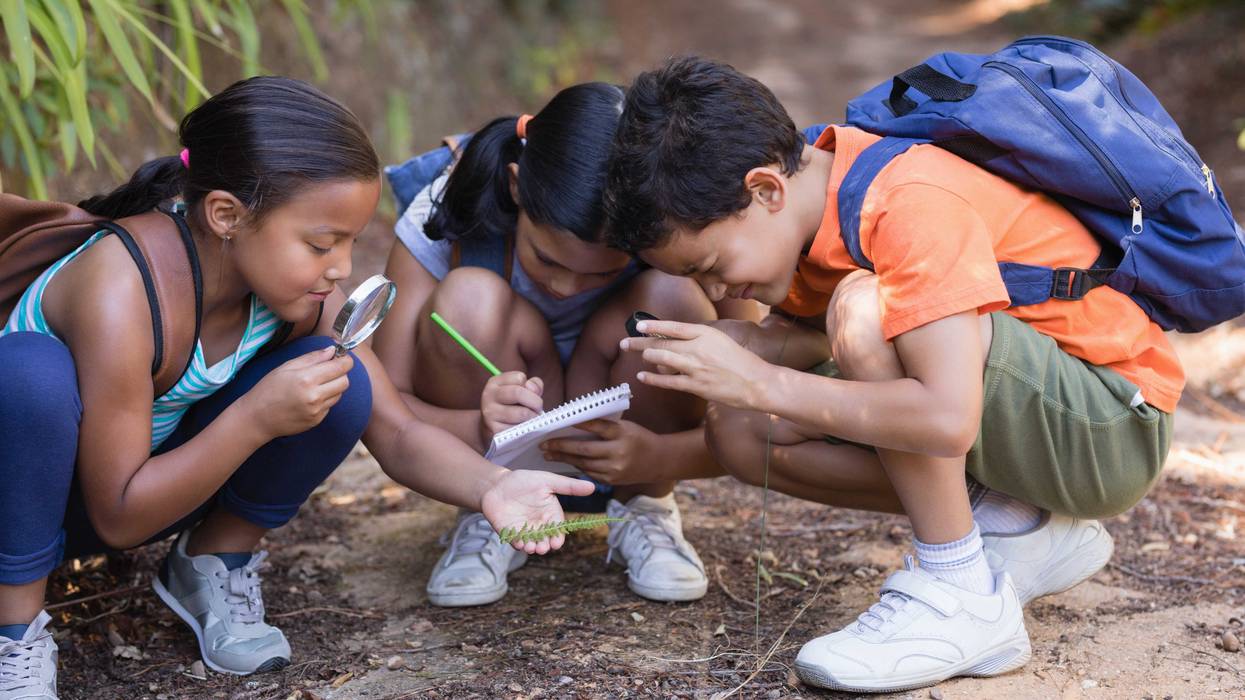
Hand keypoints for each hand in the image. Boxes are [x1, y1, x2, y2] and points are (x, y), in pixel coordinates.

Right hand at [242, 346, 352, 438]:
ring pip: (339, 394)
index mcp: (307, 379)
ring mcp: (317, 411)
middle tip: (328, 370)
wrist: (257, 418)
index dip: (345, 360)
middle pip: (345, 381)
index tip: (342, 357)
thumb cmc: (268, 389)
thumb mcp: (287, 367)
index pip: (341, 367)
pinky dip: (325, 399)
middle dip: (340, 373)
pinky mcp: (317, 420)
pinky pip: (330, 406)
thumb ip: (312, 358)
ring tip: (315, 385)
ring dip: (333, 387)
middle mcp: (315, 396)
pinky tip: (309, 398)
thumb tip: (333, 350)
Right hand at [479, 371, 543, 443]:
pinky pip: (519, 429)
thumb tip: (533, 389)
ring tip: (532, 419)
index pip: (519, 378)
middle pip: (518, 393)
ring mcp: (490, 413)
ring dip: (533, 417)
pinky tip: (523, 428)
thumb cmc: (511, 407)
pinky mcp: (494, 430)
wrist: (491, 429)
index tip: (532, 395)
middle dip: (536, 402)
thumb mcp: (520, 391)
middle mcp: (489, 395)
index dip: (531, 387)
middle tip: (538, 409)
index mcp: (495, 382)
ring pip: (522, 413)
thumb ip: (533, 385)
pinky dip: (526, 429)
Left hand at [480, 469, 595, 554]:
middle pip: (545, 540)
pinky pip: (516, 542)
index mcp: (551, 515)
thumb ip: (568, 486)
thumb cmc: (524, 481)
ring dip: (532, 548)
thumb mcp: (548, 481)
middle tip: (542, 547)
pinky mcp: (510, 533)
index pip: (557, 530)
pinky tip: (519, 543)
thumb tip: (592, 486)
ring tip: (531, 547)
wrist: (498, 483)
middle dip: (544, 546)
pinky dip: (518, 544)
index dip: (557, 538)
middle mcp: (539, 525)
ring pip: (531, 544)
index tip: (556, 543)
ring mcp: (524, 530)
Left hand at [541, 419, 659, 484]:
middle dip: (561, 447)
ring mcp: (615, 468)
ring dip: (563, 458)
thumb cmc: (639, 438)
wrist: (660, 461)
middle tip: (543, 444)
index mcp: (622, 433)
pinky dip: (575, 466)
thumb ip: (604, 427)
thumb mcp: (626, 426)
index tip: (559, 421)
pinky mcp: (612, 479)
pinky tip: (564, 461)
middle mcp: (618, 452)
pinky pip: (589, 472)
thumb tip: (574, 423)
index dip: (577, 423)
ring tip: (548, 454)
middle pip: (584, 449)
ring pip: (583, 463)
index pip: (596, 426)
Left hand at [620, 319, 774, 409]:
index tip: (638, 325)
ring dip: (646, 357)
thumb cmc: (741, 362)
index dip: (653, 326)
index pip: (673, 327)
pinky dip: (653, 378)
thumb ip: (700, 339)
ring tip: (637, 355)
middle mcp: (699, 348)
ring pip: (662, 359)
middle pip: (662, 343)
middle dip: (640, 343)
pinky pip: (668, 381)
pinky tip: (642, 376)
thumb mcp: (721, 341)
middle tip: (625, 343)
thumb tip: (677, 341)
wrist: (757, 382)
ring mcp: (696, 367)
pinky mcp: (696, 386)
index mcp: (706, 333)